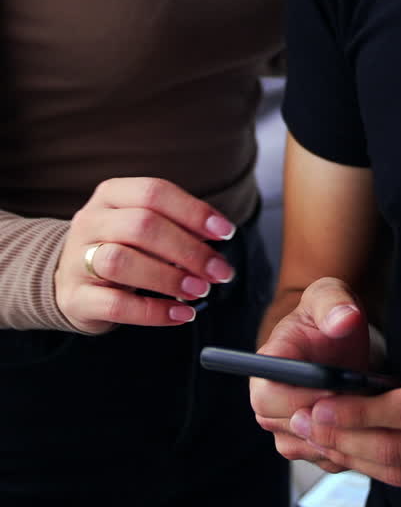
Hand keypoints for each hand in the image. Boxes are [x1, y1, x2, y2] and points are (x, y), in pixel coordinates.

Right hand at [54, 176, 236, 333]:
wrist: (69, 279)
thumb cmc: (121, 246)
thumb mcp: (142, 226)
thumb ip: (175, 226)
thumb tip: (217, 240)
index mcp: (112, 194)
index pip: (154, 192)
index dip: (193, 212)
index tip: (224, 233)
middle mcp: (91, 221)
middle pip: (141, 226)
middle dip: (187, 249)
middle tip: (218, 271)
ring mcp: (77, 259)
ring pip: (121, 261)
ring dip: (168, 277)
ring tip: (200, 291)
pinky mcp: (74, 298)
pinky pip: (115, 305)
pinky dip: (153, 312)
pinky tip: (180, 314)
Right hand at [251, 276, 373, 471]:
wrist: (339, 336)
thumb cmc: (329, 313)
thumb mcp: (331, 295)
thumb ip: (335, 304)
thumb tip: (344, 319)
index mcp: (268, 365)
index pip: (268, 397)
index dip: (301, 399)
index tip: (336, 389)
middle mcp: (270, 401)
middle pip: (290, 430)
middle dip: (331, 419)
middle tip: (365, 401)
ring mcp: (287, 426)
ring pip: (313, 447)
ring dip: (346, 433)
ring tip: (370, 406)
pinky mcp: (310, 443)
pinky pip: (331, 458)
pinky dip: (354, 445)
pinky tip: (371, 422)